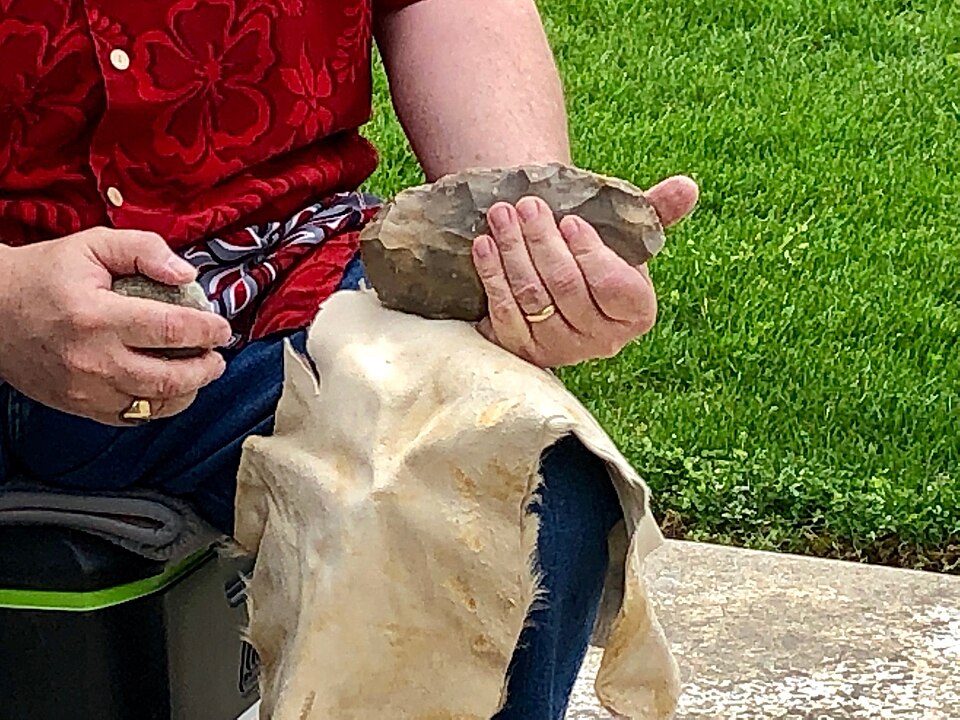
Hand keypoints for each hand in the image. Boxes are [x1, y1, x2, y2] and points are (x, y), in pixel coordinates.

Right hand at [0, 227, 232, 424]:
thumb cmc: (44, 275)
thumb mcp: (92, 245)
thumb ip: (145, 250)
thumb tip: (187, 274)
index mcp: (97, 317)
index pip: (170, 329)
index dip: (207, 330)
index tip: (223, 328)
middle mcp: (93, 359)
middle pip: (169, 378)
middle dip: (206, 369)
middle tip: (217, 356)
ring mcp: (85, 390)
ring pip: (155, 404)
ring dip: (188, 391)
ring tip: (200, 372)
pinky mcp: (79, 408)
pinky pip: (133, 417)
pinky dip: (159, 405)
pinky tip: (169, 388)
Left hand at [471, 175, 698, 366]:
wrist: (555, 272)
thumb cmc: (594, 248)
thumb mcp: (626, 232)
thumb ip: (655, 211)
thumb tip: (687, 187)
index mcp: (636, 312)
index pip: (613, 285)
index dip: (590, 253)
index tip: (569, 220)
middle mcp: (602, 340)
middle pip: (567, 288)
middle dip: (543, 243)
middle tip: (527, 206)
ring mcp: (561, 349)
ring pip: (533, 299)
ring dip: (513, 254)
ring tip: (501, 217)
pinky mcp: (524, 351)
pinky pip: (504, 315)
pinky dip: (493, 278)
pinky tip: (484, 247)